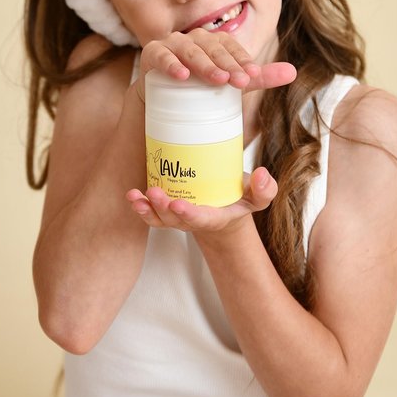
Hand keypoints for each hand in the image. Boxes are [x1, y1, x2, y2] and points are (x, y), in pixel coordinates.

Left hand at [126, 167, 277, 232]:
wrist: (223, 209)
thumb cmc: (238, 199)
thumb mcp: (257, 197)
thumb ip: (264, 190)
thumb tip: (262, 175)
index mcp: (215, 219)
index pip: (202, 219)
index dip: (189, 214)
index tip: (178, 204)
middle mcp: (192, 221)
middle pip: (174, 219)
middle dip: (162, 208)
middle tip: (154, 193)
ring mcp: (176, 218)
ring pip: (159, 218)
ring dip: (145, 209)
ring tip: (134, 197)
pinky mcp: (165, 211)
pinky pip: (151, 213)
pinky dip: (140, 206)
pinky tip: (132, 196)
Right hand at [138, 29, 295, 95]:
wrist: (157, 105)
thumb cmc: (195, 91)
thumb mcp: (227, 85)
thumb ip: (257, 78)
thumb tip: (292, 72)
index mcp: (212, 42)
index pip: (230, 46)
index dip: (241, 59)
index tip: (252, 76)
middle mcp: (193, 39)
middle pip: (212, 47)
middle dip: (227, 64)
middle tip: (239, 82)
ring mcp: (172, 44)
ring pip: (190, 50)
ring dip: (204, 64)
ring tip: (217, 80)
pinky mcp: (152, 54)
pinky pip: (161, 55)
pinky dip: (171, 63)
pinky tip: (181, 75)